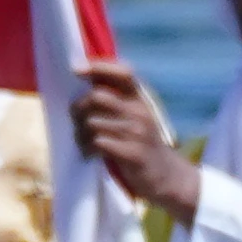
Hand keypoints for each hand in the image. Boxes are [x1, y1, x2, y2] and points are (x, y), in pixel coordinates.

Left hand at [72, 62, 201, 216]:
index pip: (123, 72)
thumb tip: (82, 83)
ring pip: (93, 122)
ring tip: (83, 142)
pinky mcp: (133, 153)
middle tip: (76, 123)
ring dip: (80, 134)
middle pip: (97, 96)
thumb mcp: (135, 116)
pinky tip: (90, 154)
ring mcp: (138, 132)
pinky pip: (99, 142)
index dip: (98, 66)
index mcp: (141, 98)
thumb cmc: (142, 143)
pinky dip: (88, 148)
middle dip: (78, 109)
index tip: (75, 69)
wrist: (166, 176)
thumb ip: (115, 100)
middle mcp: (141, 111)